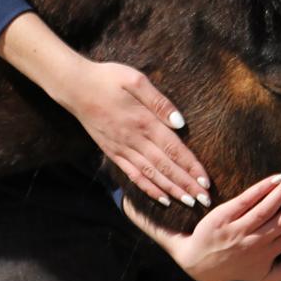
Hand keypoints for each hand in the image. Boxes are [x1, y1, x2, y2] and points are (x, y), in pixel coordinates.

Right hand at [0, 12, 207, 205]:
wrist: (75, 87)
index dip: (191, 167)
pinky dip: (148, 188)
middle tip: (205, 200)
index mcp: (144, 121)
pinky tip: (161, 198)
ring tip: (188, 202)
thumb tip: (180, 123)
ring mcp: (122, 148)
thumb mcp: (135, 80)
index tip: (206, 182)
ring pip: (151, 175)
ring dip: (171, 190)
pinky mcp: (112, 152)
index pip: (174, 149)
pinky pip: (133, 175)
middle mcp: (134, 140)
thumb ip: (159, 102)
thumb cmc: (107, 78)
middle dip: (186, 185)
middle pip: (166, 167)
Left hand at [123, 168, 280, 280]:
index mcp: (272, 253)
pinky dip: (263, 189)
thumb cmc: (238, 267)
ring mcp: (241, 228)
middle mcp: (258, 241)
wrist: (198, 264)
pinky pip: (247, 200)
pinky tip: (278, 177)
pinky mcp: (224, 216)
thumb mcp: (266, 277)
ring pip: (270, 207)